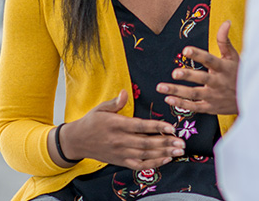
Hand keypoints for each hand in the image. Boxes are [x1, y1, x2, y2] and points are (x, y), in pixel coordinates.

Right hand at [59, 90, 185, 169]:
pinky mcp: (120, 161)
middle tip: (182, 142)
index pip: (140, 126)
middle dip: (165, 143)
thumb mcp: (101, 108)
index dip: (156, 127)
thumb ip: (115, 102)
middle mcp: (119, 140)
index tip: (171, 127)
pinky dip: (153, 163)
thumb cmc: (91, 122)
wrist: (77, 142)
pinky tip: (166, 159)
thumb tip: (125, 92)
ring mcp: (120, 153)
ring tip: (179, 151)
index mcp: (116, 124)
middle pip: (146, 143)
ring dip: (163, 153)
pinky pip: (139, 165)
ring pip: (145, 155)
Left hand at [156, 20, 239, 114]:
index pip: (210, 60)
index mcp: (223, 68)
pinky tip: (168, 99)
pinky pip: (194, 107)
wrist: (251, 98)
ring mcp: (214, 96)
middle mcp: (218, 82)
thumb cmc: (239, 73)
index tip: (186, 50)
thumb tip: (226, 22)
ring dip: (177, 91)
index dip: (198, 55)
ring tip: (161, 87)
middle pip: (202, 78)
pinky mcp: (210, 107)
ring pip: (194, 94)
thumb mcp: (234, 57)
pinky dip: (181, 104)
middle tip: (174, 73)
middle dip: (188, 76)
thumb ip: (225, 40)